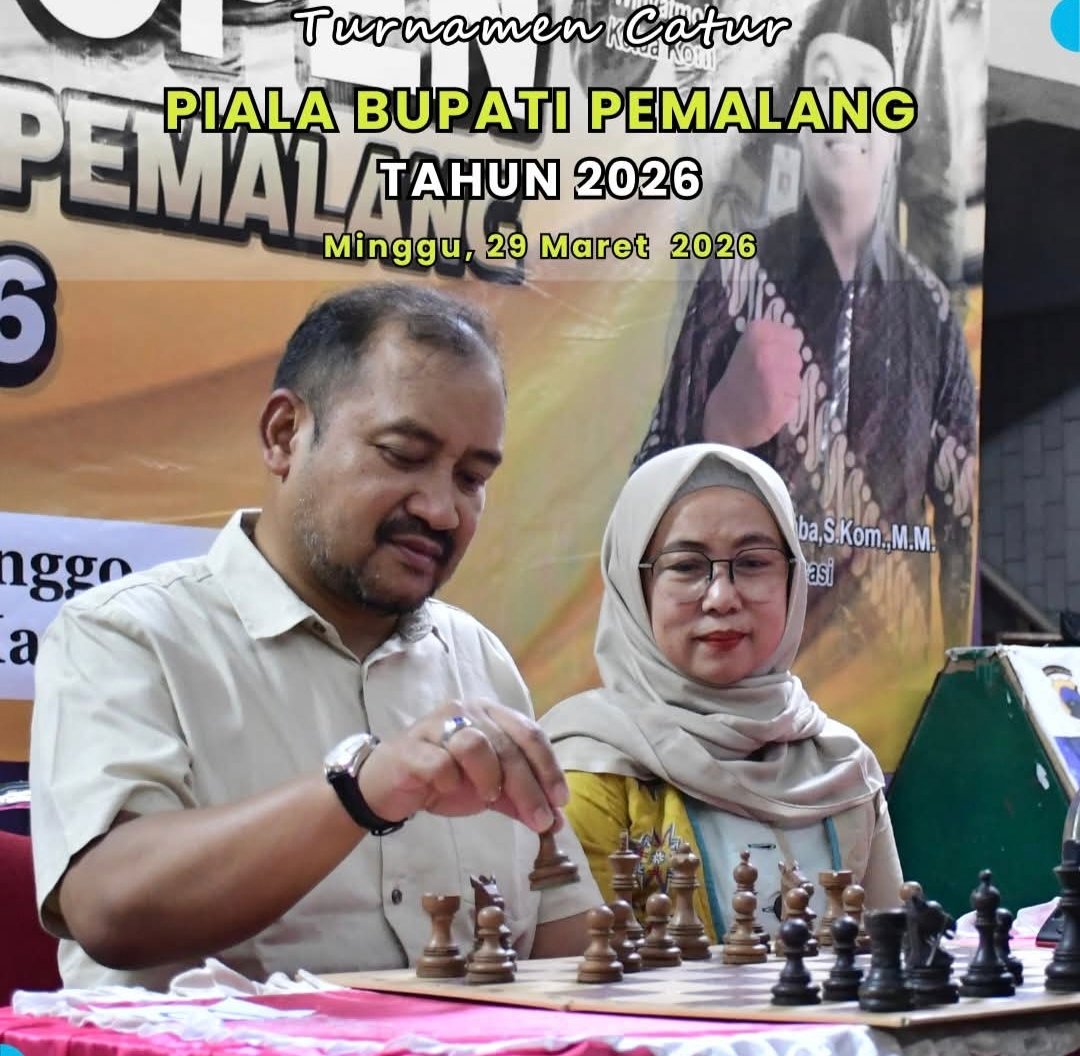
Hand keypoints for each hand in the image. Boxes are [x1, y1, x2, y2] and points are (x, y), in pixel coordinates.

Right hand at [356, 700, 569, 833]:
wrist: (388, 787)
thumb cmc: (443, 780)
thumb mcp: (488, 790)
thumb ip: (518, 800)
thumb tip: (555, 822)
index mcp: (490, 715)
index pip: (529, 733)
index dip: (548, 767)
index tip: (560, 801)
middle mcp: (466, 712)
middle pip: (507, 745)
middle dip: (528, 787)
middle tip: (540, 821)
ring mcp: (436, 726)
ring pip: (475, 744)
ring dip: (489, 777)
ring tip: (489, 799)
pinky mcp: (411, 748)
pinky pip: (439, 762)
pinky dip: (451, 780)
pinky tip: (450, 791)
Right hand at [701, 320, 802, 448]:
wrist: (722, 419)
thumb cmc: (736, 383)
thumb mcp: (748, 349)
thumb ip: (772, 339)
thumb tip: (798, 335)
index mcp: (756, 333)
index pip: (792, 336)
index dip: (783, 350)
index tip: (766, 360)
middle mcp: (766, 351)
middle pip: (796, 358)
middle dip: (786, 370)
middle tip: (764, 379)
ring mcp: (772, 377)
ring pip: (797, 379)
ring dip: (787, 388)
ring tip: (766, 393)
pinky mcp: (778, 401)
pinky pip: (794, 399)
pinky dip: (785, 405)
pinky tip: (769, 406)